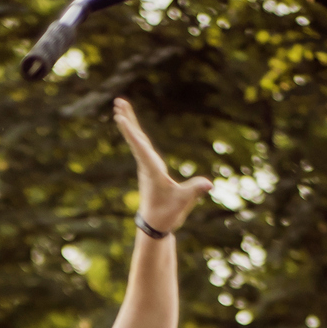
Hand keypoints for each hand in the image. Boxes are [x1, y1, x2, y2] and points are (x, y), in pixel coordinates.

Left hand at [114, 97, 212, 232]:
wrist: (155, 225)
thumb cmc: (167, 213)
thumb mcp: (183, 201)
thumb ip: (195, 190)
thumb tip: (208, 184)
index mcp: (152, 170)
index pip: (140, 147)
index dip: (131, 132)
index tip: (120, 118)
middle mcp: (146, 165)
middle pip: (135, 138)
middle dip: (127, 120)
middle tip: (118, 102)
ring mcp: (146, 166)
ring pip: (136, 140)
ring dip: (130, 122)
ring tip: (120, 106)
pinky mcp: (148, 168)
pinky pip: (140, 145)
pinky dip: (135, 133)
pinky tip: (132, 125)